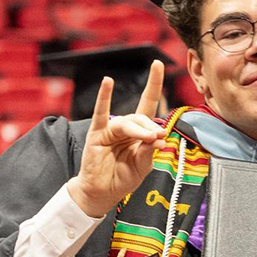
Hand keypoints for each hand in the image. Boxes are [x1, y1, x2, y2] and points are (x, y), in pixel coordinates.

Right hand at [67, 61, 166, 217]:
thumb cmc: (123, 177)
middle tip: (156, 137)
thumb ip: (150, 150)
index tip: (158, 64)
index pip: (148, 103)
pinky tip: (107, 82)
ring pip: (127, 122)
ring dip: (139, 129)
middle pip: (141, 117)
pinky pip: (101, 114)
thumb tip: (159, 136)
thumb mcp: (143, 166)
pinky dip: (104, 97)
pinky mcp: (97, 134)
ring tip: (147, 138)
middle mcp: (125, 126)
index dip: (154, 84)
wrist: (103, 192)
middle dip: (150, 127)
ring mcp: (110, 129)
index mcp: (139, 131)